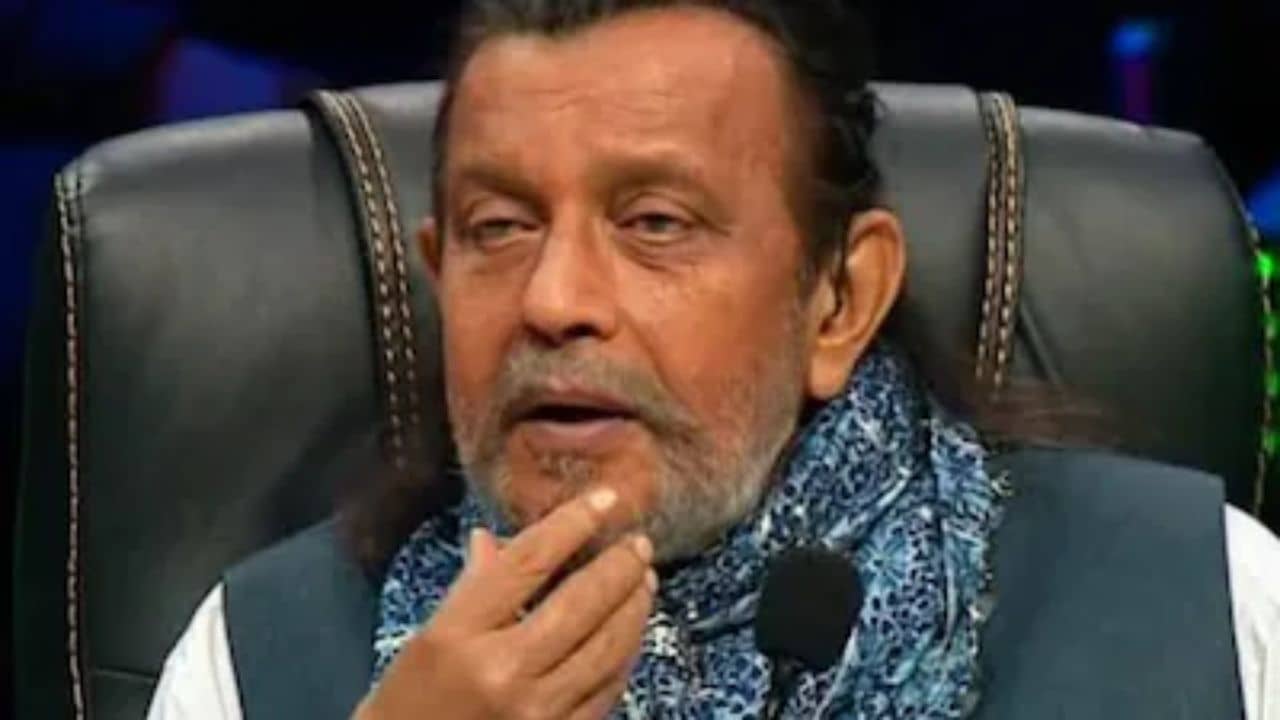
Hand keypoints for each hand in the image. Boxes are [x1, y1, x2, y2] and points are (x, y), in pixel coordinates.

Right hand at [354, 487, 656, 719]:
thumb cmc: (406, 702)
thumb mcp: (428, 638)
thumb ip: (471, 588)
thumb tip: (495, 540)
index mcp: (458, 634)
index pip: (527, 563)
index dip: (572, 524)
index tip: (605, 499)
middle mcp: (500, 671)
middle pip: (579, 603)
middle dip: (619, 567)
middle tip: (639, 541)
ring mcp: (534, 711)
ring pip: (606, 647)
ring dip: (633, 608)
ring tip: (644, 578)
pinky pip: (607, 689)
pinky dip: (625, 654)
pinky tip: (631, 631)